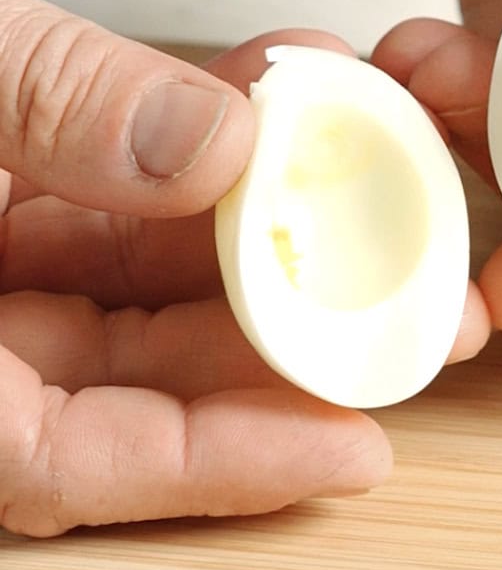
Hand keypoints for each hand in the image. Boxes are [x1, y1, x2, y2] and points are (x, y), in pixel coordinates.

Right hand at [0, 0, 488, 536]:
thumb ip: (41, 105)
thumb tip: (217, 144)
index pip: (69, 463)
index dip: (219, 464)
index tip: (353, 449)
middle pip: (131, 376)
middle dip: (271, 335)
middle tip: (392, 299)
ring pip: (132, 290)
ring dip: (248, 235)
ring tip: (348, 179)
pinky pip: (105, 210)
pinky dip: (186, 166)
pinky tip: (261, 109)